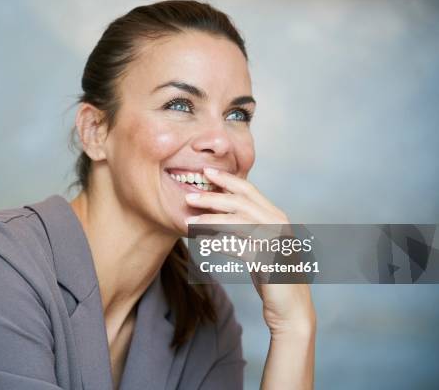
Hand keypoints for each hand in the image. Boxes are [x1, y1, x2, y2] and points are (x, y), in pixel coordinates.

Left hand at [185, 167, 315, 335]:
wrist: (291, 309)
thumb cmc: (272, 276)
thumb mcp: (260, 245)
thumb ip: (246, 227)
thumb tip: (217, 213)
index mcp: (277, 217)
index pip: (250, 190)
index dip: (227, 179)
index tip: (206, 172)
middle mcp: (280, 225)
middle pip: (242, 203)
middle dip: (213, 197)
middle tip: (189, 196)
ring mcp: (278, 242)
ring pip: (240, 222)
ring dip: (212, 220)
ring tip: (190, 221)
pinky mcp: (271, 262)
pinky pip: (241, 248)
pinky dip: (220, 243)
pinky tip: (204, 242)